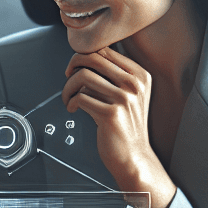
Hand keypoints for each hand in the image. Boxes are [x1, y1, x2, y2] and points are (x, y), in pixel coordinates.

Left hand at [62, 47, 175, 207]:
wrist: (133, 156)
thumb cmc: (126, 126)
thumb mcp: (129, 95)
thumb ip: (113, 76)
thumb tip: (84, 57)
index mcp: (140, 75)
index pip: (106, 51)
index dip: (84, 56)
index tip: (75, 67)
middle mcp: (134, 84)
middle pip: (93, 59)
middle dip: (72, 66)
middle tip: (67, 76)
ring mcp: (124, 99)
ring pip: (83, 77)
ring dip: (68, 87)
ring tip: (68, 98)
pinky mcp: (111, 114)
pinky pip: (80, 98)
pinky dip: (71, 102)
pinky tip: (72, 109)